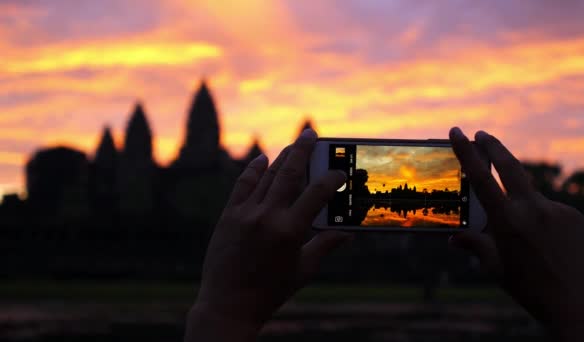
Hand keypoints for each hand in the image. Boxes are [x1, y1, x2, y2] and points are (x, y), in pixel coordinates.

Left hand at [185, 129, 351, 341]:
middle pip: (289, 173)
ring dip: (282, 157)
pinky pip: (243, 185)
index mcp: (290, 230)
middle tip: (311, 134)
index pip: (317, 193)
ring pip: (267, 175)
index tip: (341, 172)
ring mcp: (246, 213)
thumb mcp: (304, 269)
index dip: (332, 179)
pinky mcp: (229, 215)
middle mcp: (267, 216)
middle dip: (303, 150)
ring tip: (294, 145)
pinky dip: (253, 170)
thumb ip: (326, 245)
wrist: (229, 304)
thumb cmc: (271, 290)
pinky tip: (262, 159)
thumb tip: (348, 232)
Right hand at [448, 128, 583, 340]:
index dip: (466, 151)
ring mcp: (555, 210)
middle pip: (509, 165)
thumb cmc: (529, 288)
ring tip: (519, 231)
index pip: (480, 177)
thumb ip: (475, 245)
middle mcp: (532, 208)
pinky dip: (539, 218)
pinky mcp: (572, 215)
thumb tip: (454, 238)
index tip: (457, 131)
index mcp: (507, 220)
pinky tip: (542, 243)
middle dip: (492, 146)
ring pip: (529, 193)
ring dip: (517, 198)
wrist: (577, 304)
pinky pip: (548, 208)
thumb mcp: (495, 266)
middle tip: (480, 133)